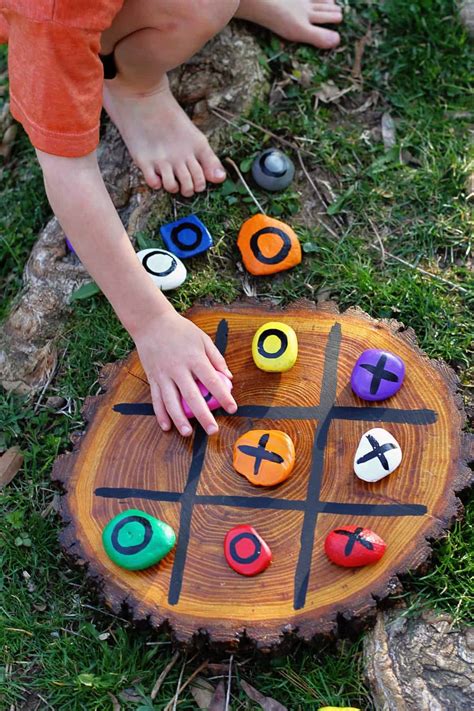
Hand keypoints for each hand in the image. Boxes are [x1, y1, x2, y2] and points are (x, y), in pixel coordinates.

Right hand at [134, 310, 236, 435]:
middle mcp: (178, 368)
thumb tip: (229, 377)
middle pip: (192, 395)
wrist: (151, 322)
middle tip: (212, 430)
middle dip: (203, 415)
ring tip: (188, 433)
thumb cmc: (180, 330)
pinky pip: (156, 399)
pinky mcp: (152, 378)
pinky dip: (160, 414)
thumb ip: (216, 358)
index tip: (232, 408)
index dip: (223, 396)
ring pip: (171, 401)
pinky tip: (166, 426)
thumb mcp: (203, 339)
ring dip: (179, 419)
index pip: (212, 380)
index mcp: (194, 358)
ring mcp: (163, 374)